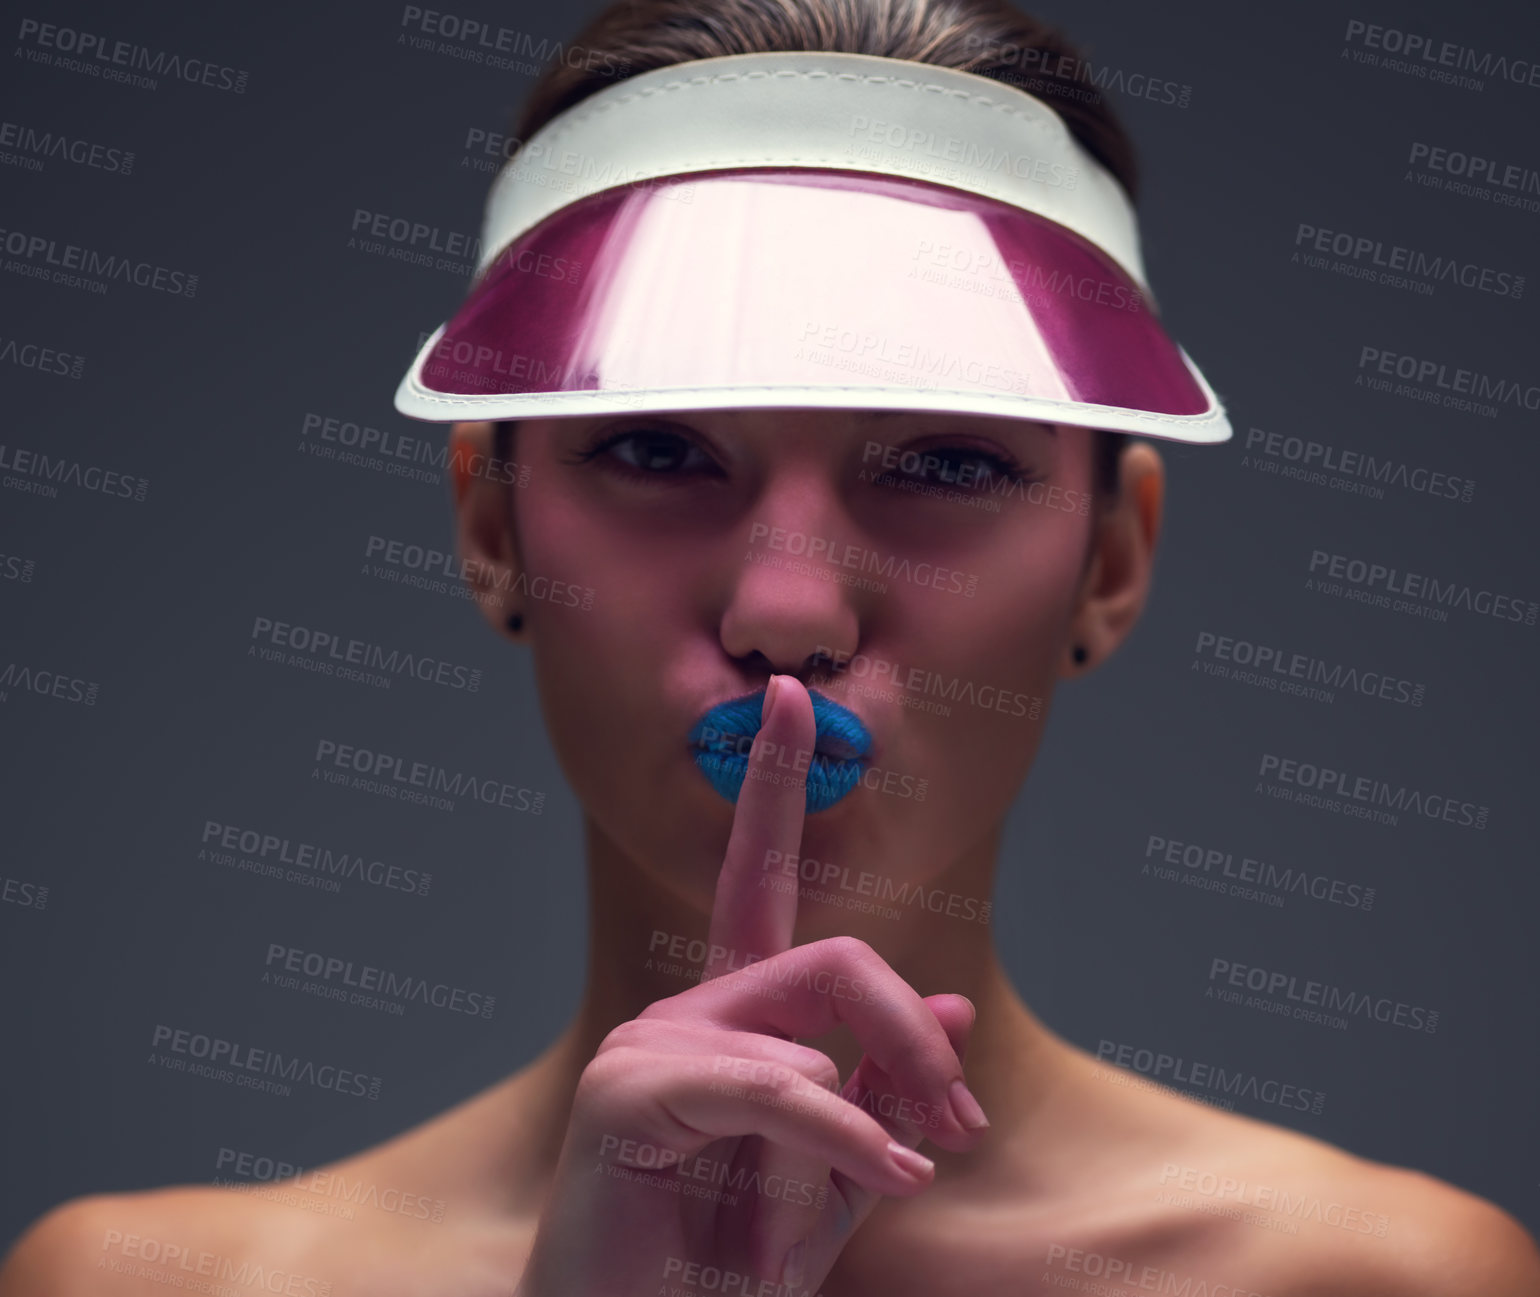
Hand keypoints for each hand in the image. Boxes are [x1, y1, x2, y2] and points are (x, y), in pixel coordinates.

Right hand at [515, 674, 986, 1295]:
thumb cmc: (726, 1273)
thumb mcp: (841, 1181)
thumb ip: (889, 1097)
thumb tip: (958, 1011)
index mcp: (736, 1023)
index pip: (760, 879)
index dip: (772, 780)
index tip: (790, 694)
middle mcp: (687, 1013)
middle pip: (835, 961)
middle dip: (914, 1033)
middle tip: (964, 1126)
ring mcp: (648, 1043)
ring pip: (810, 1029)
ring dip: (876, 1118)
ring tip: (905, 1179)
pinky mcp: (625, 1088)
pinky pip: (769, 1087)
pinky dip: (837, 1133)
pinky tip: (885, 1174)